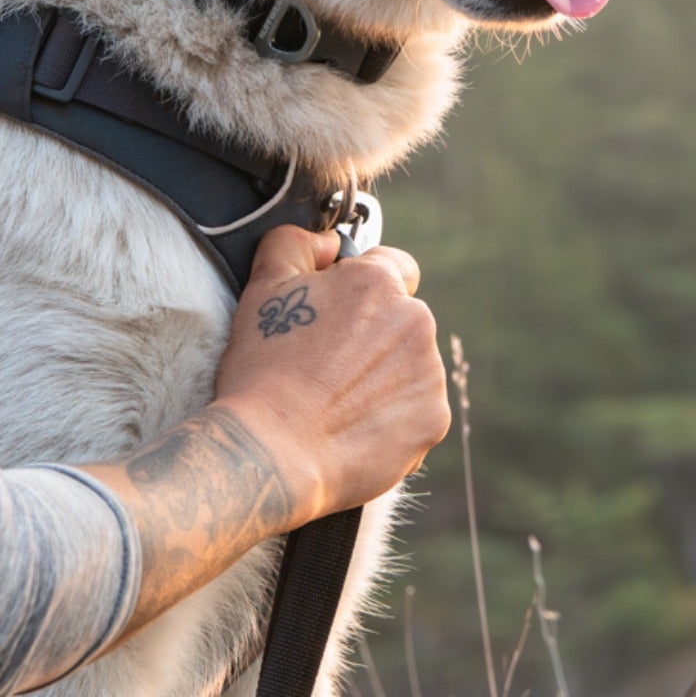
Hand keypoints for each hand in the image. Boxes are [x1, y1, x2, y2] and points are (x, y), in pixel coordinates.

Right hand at [212, 226, 450, 525]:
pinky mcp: (433, 421)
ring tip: (336, 402)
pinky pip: (416, 411)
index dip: (363, 288)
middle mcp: (415, 322)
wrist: (272, 453)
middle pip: (402, 320)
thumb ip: (295, 243)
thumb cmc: (262, 371)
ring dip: (384, 377)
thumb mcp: (262, 287)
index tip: (339, 316)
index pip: (393, 266)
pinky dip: (392, 418)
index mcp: (378, 283)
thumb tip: (330, 243)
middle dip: (373, 336)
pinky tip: (353, 429)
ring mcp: (429, 374)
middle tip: (327, 367)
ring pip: (411, 366)